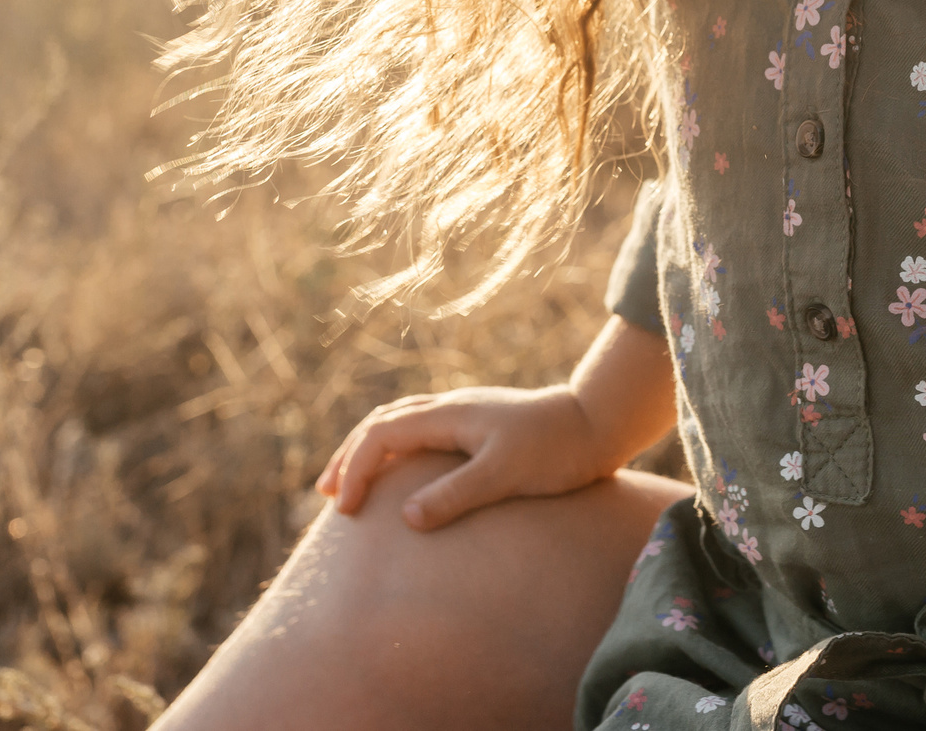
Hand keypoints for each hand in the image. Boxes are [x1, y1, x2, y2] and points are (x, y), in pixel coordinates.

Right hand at [316, 315, 676, 529]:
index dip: (357, 470)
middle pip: (382, 423)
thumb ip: (457, 493)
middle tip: (327, 496)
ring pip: (400, 423)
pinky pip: (421, 430)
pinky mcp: (477, 426)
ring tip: (350, 482)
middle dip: (350, 457)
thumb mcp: (506, 474)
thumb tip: (405, 517)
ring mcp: (463, 414)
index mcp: (449, 414)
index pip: (382, 434)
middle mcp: (450, 407)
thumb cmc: (555, 449)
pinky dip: (396, 449)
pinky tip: (400, 474)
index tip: (345, 510)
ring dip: (370, 450)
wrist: (597, 423)